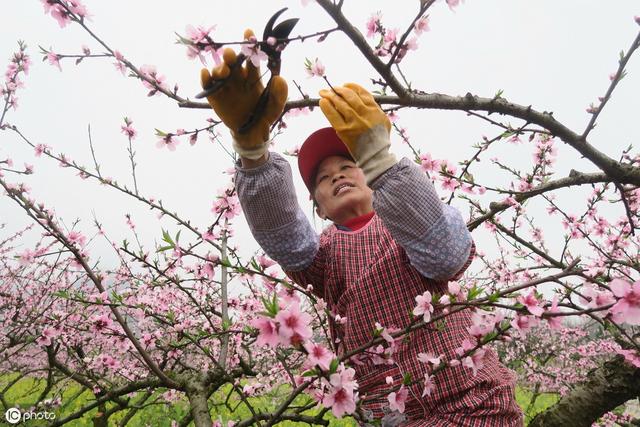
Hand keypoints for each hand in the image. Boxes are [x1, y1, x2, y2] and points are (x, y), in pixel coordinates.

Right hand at [200, 29, 287, 158]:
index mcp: (252, 76)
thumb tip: (279, 79)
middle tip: (231, 55)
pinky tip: (206, 74)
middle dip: (230, 56)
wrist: (252, 134)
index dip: (249, 44)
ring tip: (224, 71)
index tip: (248, 32)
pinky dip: (205, 79)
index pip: (250, 57)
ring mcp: (225, 87)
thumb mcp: (276, 106)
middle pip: (232, 62)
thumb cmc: (265, 116)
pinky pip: (207, 86)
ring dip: (219, 68)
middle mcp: (237, 78)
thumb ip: (280, 94)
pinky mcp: (215, 97)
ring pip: (219, 71)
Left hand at [319, 83, 395, 183]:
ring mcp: (354, 122)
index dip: (351, 87)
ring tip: (323, 92)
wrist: (375, 156)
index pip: (362, 92)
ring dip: (331, 96)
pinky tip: (322, 102)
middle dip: (339, 90)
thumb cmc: (379, 138)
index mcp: (374, 110)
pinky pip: (333, 116)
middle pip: (349, 96)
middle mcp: (365, 114)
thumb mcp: (383, 120)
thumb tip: (360, 97)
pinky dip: (327, 107)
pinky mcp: (344, 131)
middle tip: (332, 88)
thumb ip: (373, 108)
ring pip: (340, 104)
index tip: (345, 85)